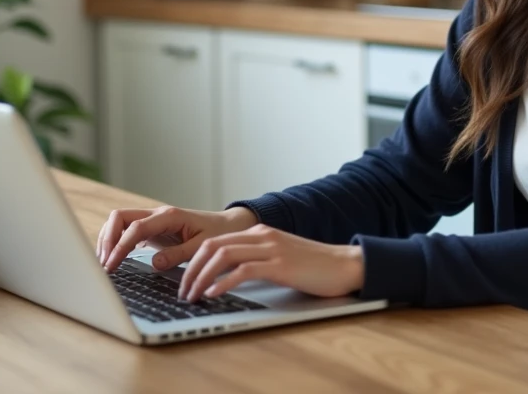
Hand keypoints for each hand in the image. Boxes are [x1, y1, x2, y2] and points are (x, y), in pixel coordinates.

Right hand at [97, 205, 258, 272]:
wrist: (228, 226)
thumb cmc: (217, 234)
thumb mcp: (202, 246)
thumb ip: (179, 254)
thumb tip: (154, 264)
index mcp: (169, 216)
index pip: (135, 227)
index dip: (120, 245)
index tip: (111, 265)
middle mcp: (157, 214)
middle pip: (120, 217)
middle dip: (107, 239)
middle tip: (103, 264)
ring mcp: (152, 220)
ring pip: (119, 222)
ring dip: (108, 240)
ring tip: (104, 263)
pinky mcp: (151, 229)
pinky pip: (126, 230)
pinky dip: (116, 242)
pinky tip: (113, 258)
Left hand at [178, 223, 364, 301]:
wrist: (345, 264)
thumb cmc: (313, 266)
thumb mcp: (278, 258)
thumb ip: (256, 261)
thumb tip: (226, 278)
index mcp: (259, 232)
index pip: (214, 241)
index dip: (193, 261)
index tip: (184, 281)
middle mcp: (262, 235)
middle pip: (212, 246)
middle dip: (191, 269)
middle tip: (182, 291)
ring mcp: (271, 248)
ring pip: (223, 255)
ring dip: (202, 277)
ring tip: (193, 295)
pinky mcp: (280, 265)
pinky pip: (244, 270)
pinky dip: (224, 282)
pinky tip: (214, 294)